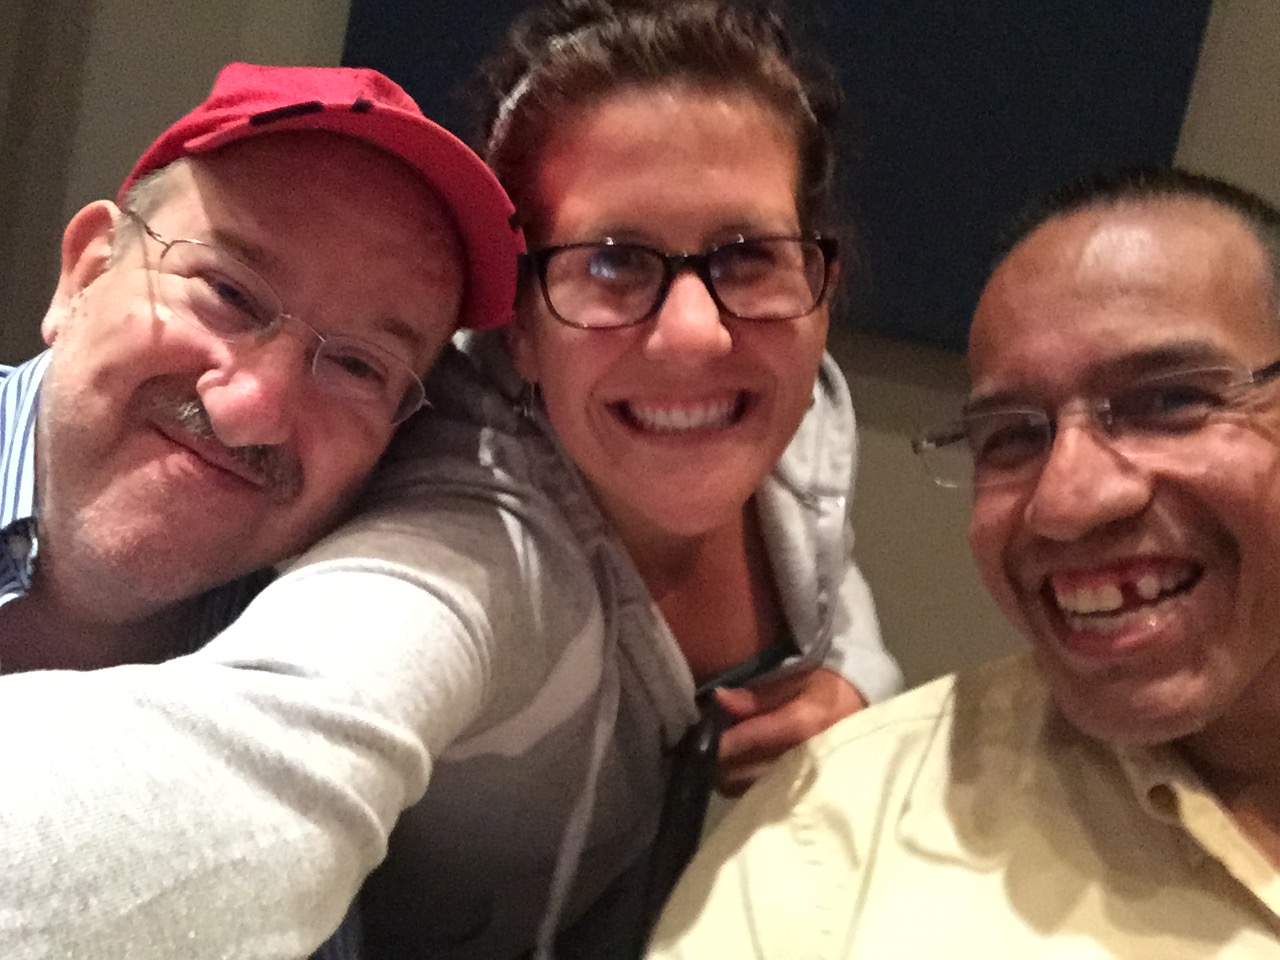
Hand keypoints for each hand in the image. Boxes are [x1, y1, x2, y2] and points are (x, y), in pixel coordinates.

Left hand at [712, 667, 867, 796]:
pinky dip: (747, 786)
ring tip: (724, 760)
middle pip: (745, 773)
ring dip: (730, 777)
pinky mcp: (806, 794)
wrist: (868, 709)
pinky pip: (765, 796)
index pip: (750, 738)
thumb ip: (757, 696)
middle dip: (719, 764)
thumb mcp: (797, 680)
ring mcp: (806, 781)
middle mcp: (803, 757)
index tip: (699, 738)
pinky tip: (744, 770)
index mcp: (801, 724)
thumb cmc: (829, 689)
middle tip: (706, 749)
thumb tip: (717, 699)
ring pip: (750, 790)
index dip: (720, 742)